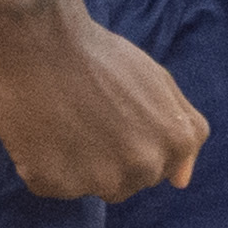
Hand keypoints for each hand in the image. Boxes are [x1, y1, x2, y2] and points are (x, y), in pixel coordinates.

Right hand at [0, 7, 207, 202]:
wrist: (44, 39)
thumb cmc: (103, 56)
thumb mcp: (161, 82)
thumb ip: (185, 128)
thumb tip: (182, 182)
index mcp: (173, 144)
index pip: (158, 170)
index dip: (135, 142)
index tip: (116, 117)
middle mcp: (141, 169)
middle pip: (124, 184)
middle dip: (109, 159)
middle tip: (88, 118)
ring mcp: (97, 181)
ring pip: (88, 188)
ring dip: (76, 165)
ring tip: (64, 123)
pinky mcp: (53, 183)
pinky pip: (50, 185)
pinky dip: (43, 165)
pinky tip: (41, 131)